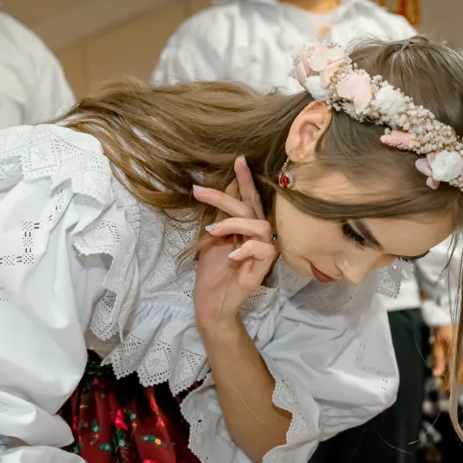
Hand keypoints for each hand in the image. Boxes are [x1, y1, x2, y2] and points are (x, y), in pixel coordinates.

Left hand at [192, 156, 274, 329]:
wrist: (211, 303)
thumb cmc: (212, 273)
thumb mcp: (211, 239)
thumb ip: (219, 217)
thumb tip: (216, 190)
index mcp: (246, 229)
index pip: (249, 200)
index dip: (245, 180)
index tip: (238, 159)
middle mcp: (258, 238)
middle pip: (251, 208)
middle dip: (226, 196)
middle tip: (199, 192)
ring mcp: (262, 254)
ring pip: (260, 226)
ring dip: (234, 223)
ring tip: (213, 231)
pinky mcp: (262, 270)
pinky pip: (263, 250)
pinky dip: (245, 248)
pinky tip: (230, 254)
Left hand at [431, 326, 462, 389]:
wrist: (459, 315)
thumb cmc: (446, 328)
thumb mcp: (438, 343)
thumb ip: (439, 359)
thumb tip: (436, 375)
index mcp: (461, 352)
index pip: (457, 373)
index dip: (450, 382)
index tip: (442, 387)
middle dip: (456, 381)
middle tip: (445, 385)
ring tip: (451, 378)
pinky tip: (460, 371)